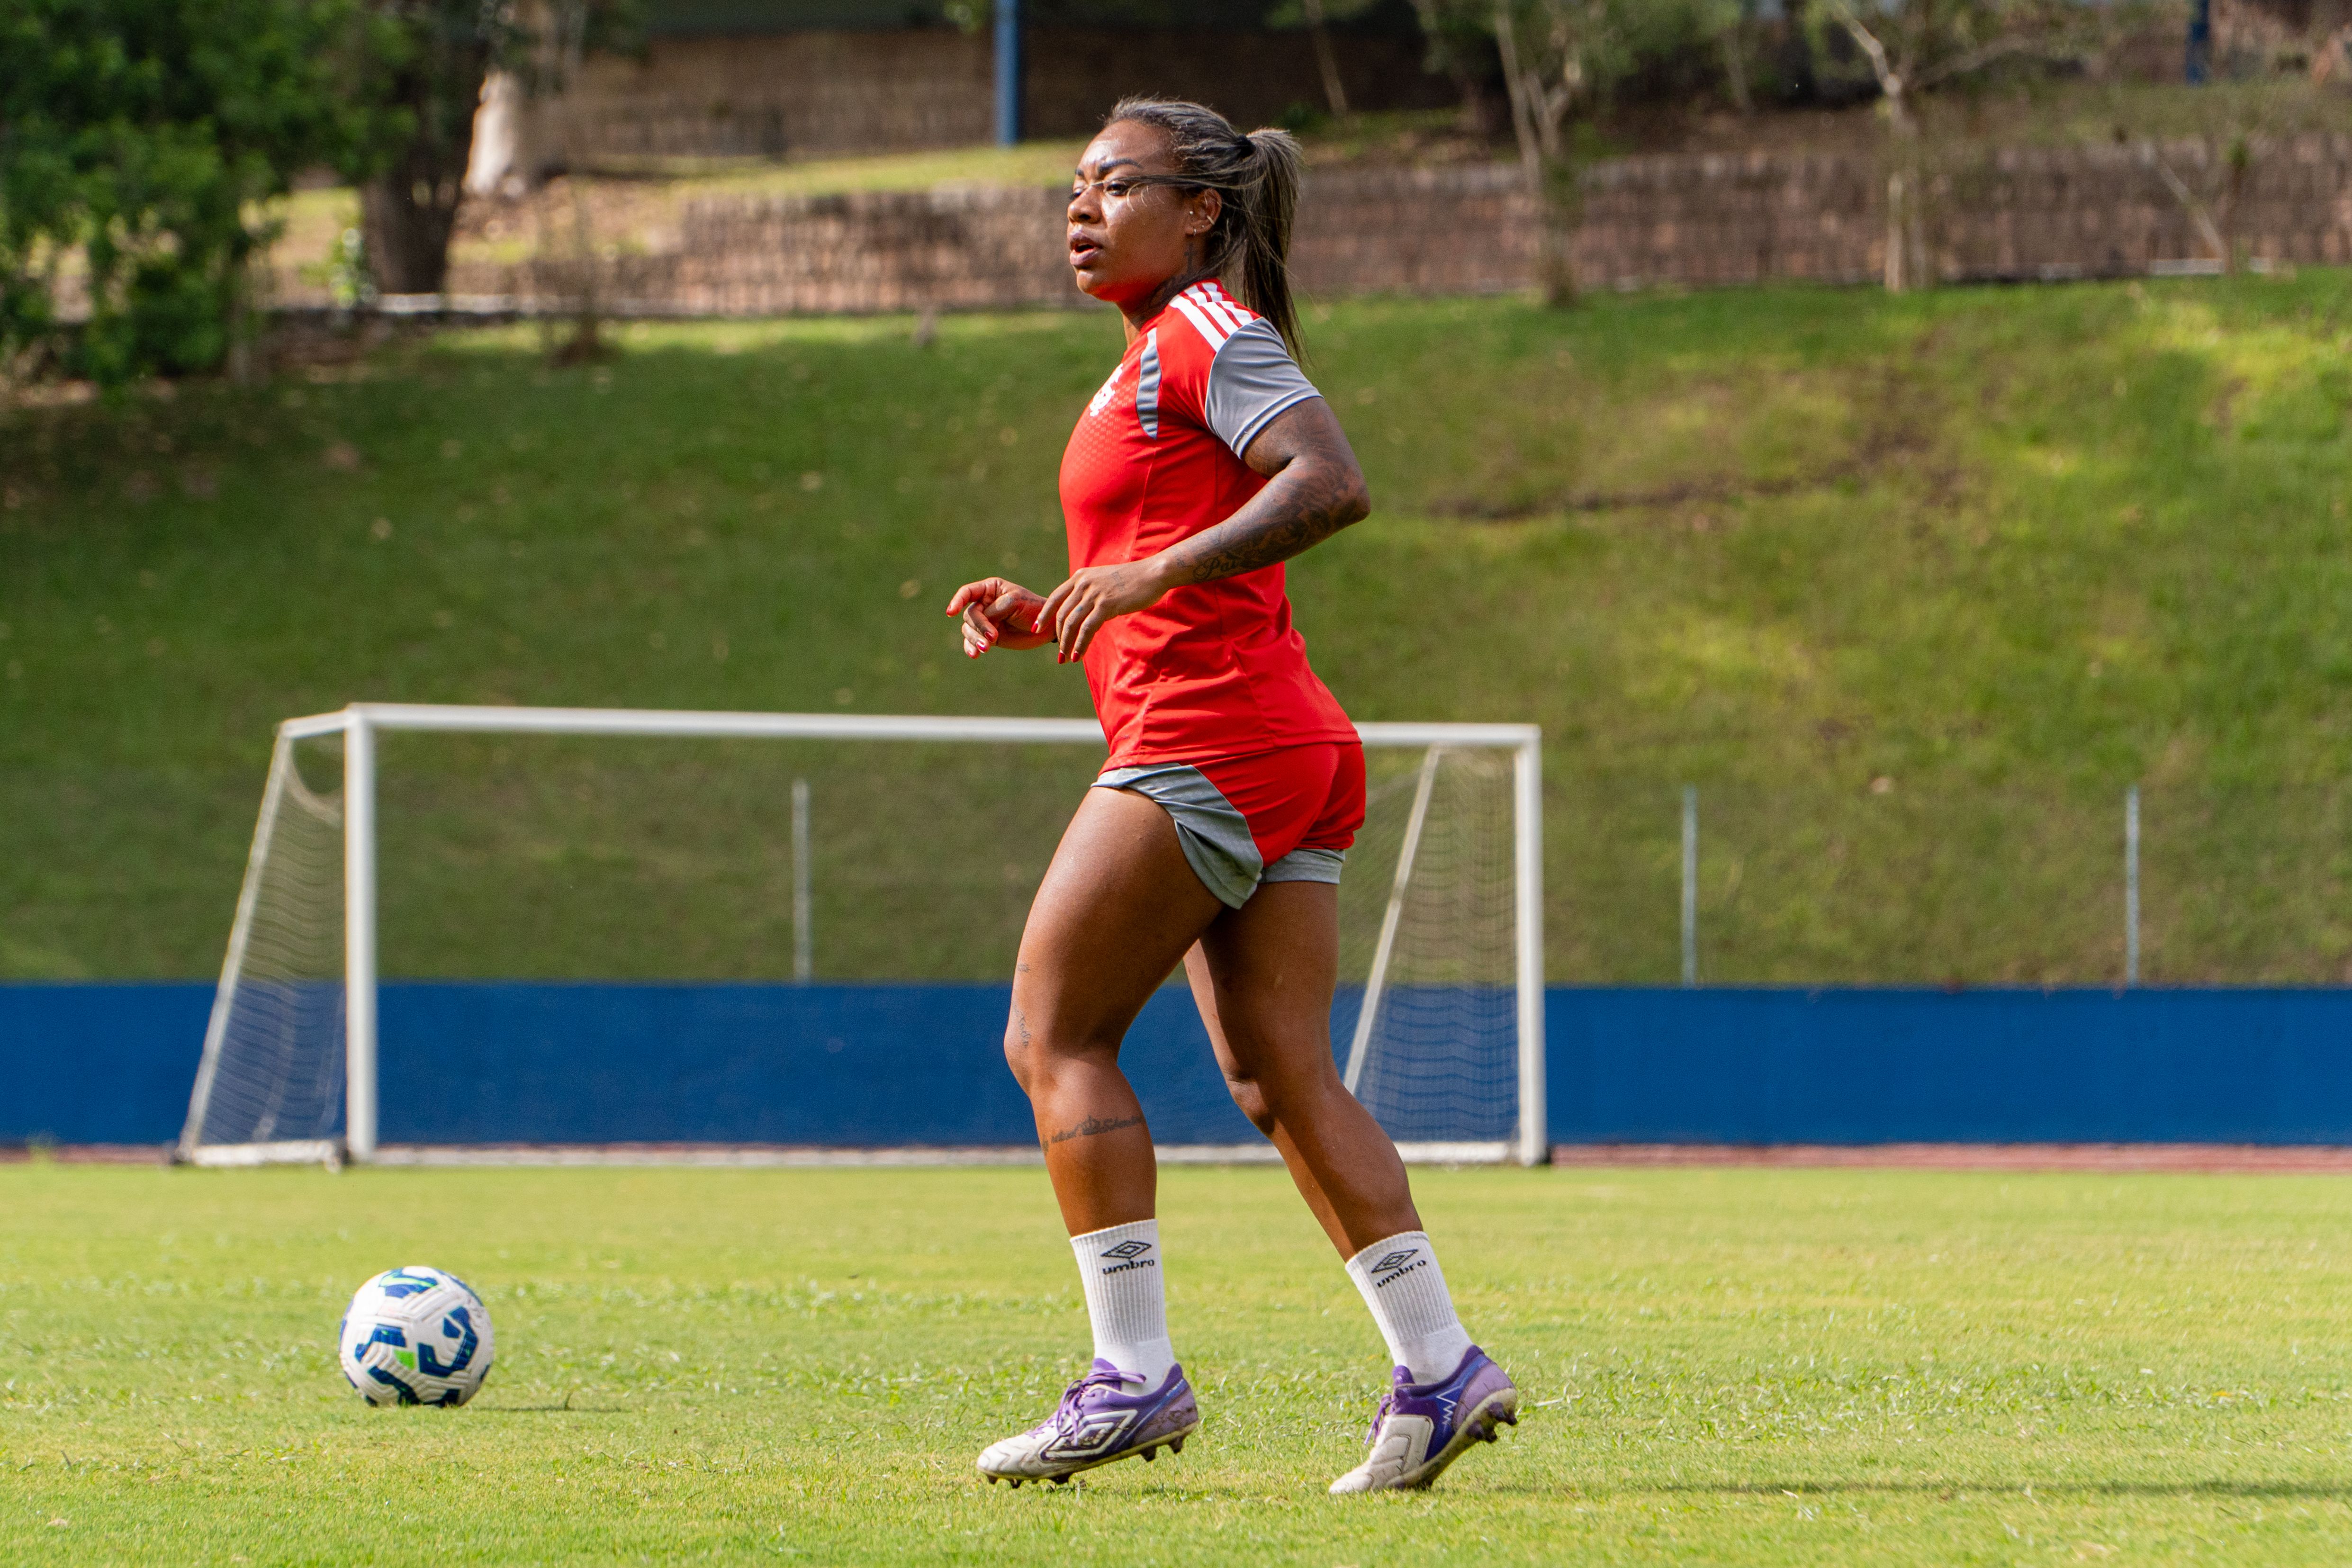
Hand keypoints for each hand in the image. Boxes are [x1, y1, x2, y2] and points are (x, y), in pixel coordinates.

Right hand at [944, 577, 1050, 657]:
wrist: (1047, 627)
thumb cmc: (1033, 608)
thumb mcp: (1014, 602)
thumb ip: (994, 609)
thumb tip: (980, 622)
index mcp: (990, 589)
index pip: (968, 593)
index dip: (957, 601)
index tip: (951, 612)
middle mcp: (984, 604)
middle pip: (970, 615)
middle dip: (979, 627)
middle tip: (993, 637)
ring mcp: (986, 621)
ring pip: (969, 630)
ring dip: (975, 639)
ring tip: (986, 648)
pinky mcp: (989, 637)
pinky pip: (973, 642)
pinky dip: (972, 648)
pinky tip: (975, 655)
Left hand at [1036, 558, 1173, 661]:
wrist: (1153, 573)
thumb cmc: (1132, 580)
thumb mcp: (1104, 581)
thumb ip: (1090, 593)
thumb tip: (1083, 614)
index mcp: (1080, 577)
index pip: (1054, 598)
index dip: (1044, 615)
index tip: (1036, 629)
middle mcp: (1083, 583)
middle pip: (1061, 614)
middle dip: (1058, 637)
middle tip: (1059, 655)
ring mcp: (1094, 594)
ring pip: (1071, 622)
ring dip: (1066, 644)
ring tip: (1066, 659)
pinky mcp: (1106, 604)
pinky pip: (1087, 628)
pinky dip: (1080, 643)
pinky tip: (1078, 655)